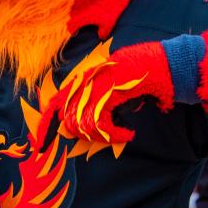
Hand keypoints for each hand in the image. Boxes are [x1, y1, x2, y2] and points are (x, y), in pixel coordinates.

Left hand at [50, 40, 169, 147]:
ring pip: (82, 124)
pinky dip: (114, 135)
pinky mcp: (110, 90)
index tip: (40, 144)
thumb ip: (96, 100)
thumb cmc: (141, 77)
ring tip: (119, 134)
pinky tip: (127, 133)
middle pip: (68, 118)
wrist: (166, 63)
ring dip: (101, 137)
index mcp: (83, 79)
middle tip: (104, 137)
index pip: (55, 103)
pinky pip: (100, 123)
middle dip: (82, 135)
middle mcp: (86, 80)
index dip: (45, 124)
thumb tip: (80, 125)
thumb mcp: (113, 88)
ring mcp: (96, 83)